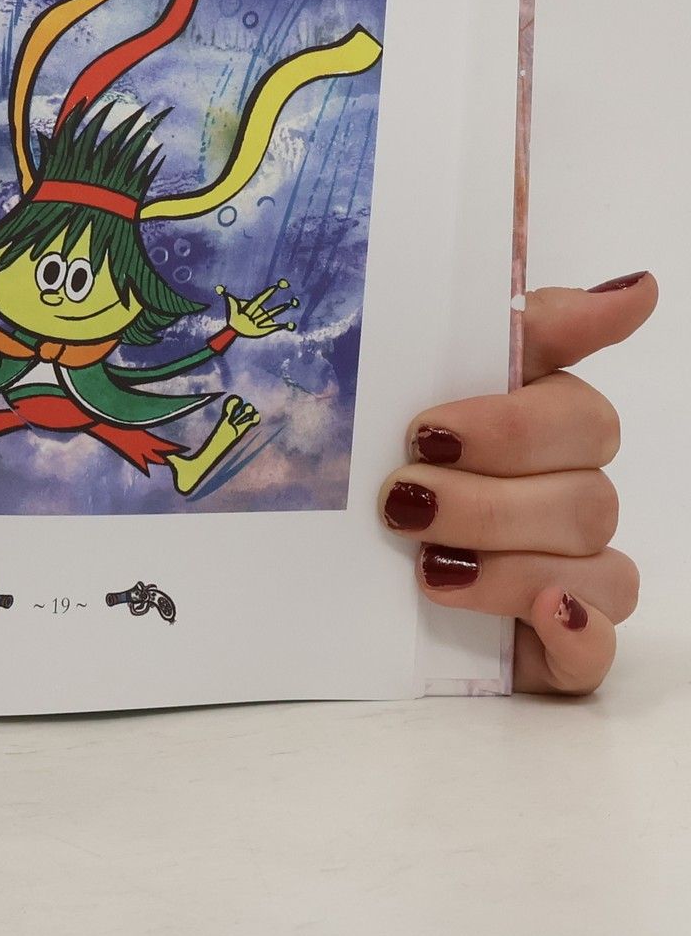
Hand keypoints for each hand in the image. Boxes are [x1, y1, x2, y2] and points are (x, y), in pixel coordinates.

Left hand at [218, 280, 297, 338]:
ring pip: (275, 314)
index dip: (269, 292)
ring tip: (294, 303)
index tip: (277, 285)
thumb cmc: (233, 315)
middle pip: (271, 307)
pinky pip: (275, 328)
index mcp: (252, 306)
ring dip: (283, 310)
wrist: (235, 329)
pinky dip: (283, 326)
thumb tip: (220, 288)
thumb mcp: (230, 305)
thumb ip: (226, 297)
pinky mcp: (264, 330)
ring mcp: (263, 321)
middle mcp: (260, 313)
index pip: (262, 298)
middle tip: (291, 298)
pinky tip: (291, 325)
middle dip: (280, 302)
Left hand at [380, 275, 654, 694]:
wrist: (299, 552)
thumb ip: (517, 324)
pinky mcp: (549, 644)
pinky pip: (600, 649)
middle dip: (487, 499)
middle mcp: (561, 494)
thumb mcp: (406, 372)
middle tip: (401, 500)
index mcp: (535, 424)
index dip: (512, 425)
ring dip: (506, 560)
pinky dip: (580, 633)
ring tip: (424, 563)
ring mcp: (563, 571)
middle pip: (585, 493)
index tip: (428, 432)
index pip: (578, 415)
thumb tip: (636, 286)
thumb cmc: (363, 448)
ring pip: (594, 563)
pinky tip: (543, 613)